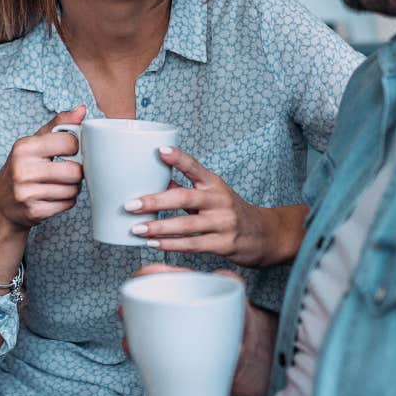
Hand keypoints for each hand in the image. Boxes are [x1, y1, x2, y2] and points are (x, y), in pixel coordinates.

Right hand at [0, 106, 87, 232]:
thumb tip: (81, 110)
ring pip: (73, 189)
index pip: (69, 142)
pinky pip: (68, 204)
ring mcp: (27, 193)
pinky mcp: (34, 212)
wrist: (3, 203)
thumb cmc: (22, 167)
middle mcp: (22, 170)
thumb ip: (58, 125)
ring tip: (60, 183)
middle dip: (76, 171)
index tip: (71, 151)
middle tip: (68, 170)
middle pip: (75, 171)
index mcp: (24, 148)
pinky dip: (66, 200)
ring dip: (72, 187)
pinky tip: (54, 196)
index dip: (76, 147)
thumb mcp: (34, 142)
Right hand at [119, 263, 277, 395]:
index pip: (161, 276)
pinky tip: (138, 356)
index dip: (147, 274)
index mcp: (185, 289)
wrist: (248, 355)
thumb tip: (223, 275)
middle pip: (143, 303)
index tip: (138, 277)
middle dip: (130, 306)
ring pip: (140, 329)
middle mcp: (172, 309)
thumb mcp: (238, 301)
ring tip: (131, 341)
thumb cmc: (240, 320)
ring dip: (131, 333)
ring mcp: (168, 332)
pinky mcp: (169, 353)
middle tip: (126, 313)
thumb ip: (232, 284)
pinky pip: (148, 352)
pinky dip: (139, 353)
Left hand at [124, 146, 301, 267]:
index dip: (178, 158)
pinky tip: (154, 244)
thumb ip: (185, 188)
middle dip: (155, 201)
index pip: (195, 167)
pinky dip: (171, 245)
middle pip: (185, 197)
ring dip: (159, 227)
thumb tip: (152, 179)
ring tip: (137, 229)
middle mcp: (219, 200)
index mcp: (214, 183)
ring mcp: (223, 223)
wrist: (264, 235)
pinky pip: (193, 245)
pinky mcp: (224, 244)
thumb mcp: (212, 194)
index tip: (159, 150)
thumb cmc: (230, 211)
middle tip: (131, 204)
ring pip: (187, 225)